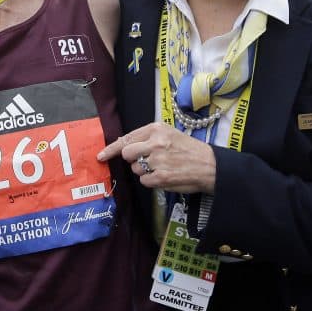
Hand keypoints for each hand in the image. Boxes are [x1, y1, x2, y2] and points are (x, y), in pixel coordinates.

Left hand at [97, 122, 216, 193]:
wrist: (210, 165)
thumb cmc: (189, 149)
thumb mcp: (169, 134)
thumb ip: (146, 138)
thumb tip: (122, 145)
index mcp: (156, 129)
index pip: (126, 139)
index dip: (111, 149)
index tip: (101, 155)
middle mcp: (155, 143)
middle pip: (127, 154)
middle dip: (133, 160)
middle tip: (147, 160)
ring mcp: (157, 160)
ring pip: (135, 169)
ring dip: (145, 171)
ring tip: (163, 167)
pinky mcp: (161, 177)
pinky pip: (144, 181)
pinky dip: (152, 181)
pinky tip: (165, 176)